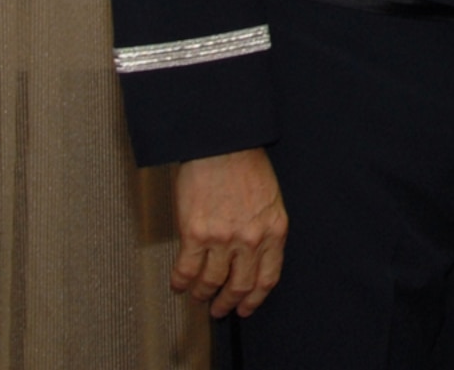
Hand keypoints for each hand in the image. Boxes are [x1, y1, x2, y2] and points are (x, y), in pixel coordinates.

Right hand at [170, 147, 287, 317]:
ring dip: (203, 294)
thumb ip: (264, 229)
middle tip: (219, 309)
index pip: (267, 278)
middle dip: (228, 303)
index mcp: (274, 230)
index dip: (255, 298)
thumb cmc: (246, 166)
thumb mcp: (270, 200)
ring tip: (198, 295)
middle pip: (240, 286)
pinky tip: (179, 284)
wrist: (222, 145)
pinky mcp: (195, 234)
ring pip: (211, 282)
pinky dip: (181, 282)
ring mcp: (222, 238)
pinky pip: (186, 270)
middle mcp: (250, 239)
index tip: (246, 308)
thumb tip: (252, 258)